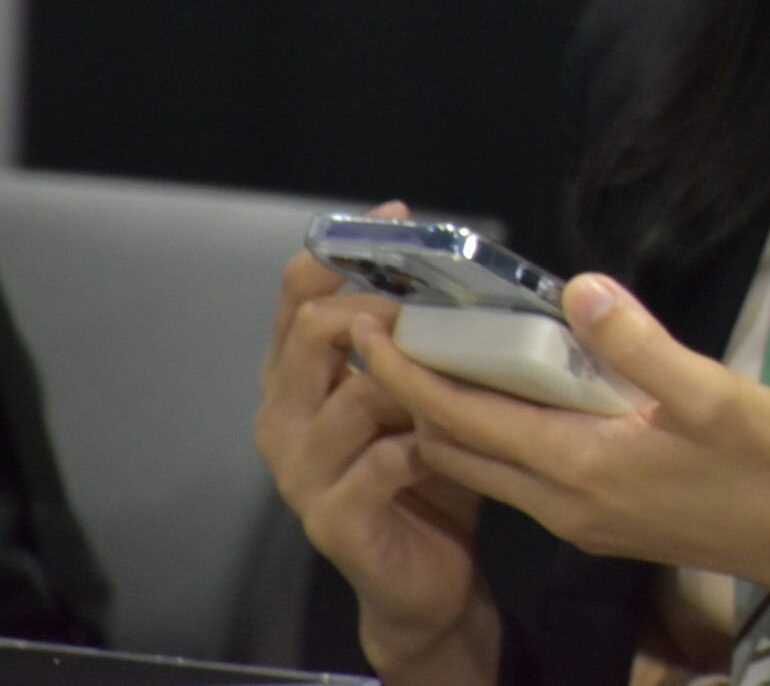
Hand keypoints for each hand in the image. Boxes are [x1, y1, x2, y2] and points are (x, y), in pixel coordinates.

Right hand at [254, 201, 499, 681]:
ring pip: (354, 396)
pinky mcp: (334, 518)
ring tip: (460, 383)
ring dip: (416, 382)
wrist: (424, 578)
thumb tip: (460, 266)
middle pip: (314, 332)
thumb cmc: (424, 470)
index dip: (343, 249)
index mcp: (296, 377)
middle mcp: (284, 418)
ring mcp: (302, 472)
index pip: (298, 295)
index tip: (396, 217)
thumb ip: (417, 339)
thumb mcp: (416, 393)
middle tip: (436, 310)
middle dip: (381, 310)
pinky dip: (424, 446)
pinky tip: (449, 444)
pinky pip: (380, 463)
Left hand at [354, 272, 769, 624]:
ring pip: (483, 465)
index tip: (368, 328)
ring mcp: (577, 517)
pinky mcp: (597, 521)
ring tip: (437, 354)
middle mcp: (561, 500)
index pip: (465, 418)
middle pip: (456, 447)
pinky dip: (490, 433)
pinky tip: (512, 394)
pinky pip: (517, 476)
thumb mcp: (714, 394)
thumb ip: (639, 345)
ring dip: (447, 416)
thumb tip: (578, 290)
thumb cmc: (767, 465)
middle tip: (389, 333)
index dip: (408, 373)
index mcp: (580, 465)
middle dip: (410, 393)